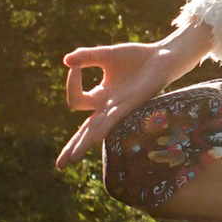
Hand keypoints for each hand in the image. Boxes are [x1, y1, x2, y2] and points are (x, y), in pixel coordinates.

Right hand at [54, 24, 210, 169]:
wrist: (162, 56)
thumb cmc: (136, 58)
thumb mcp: (106, 55)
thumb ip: (86, 57)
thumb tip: (66, 60)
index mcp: (101, 98)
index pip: (77, 100)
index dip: (71, 85)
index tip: (75, 67)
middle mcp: (109, 108)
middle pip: (85, 132)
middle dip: (72, 147)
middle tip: (59, 166)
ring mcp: (121, 108)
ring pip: (97, 130)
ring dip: (84, 143)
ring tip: (73, 159)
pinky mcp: (134, 104)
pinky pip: (116, 118)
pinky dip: (105, 127)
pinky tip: (96, 138)